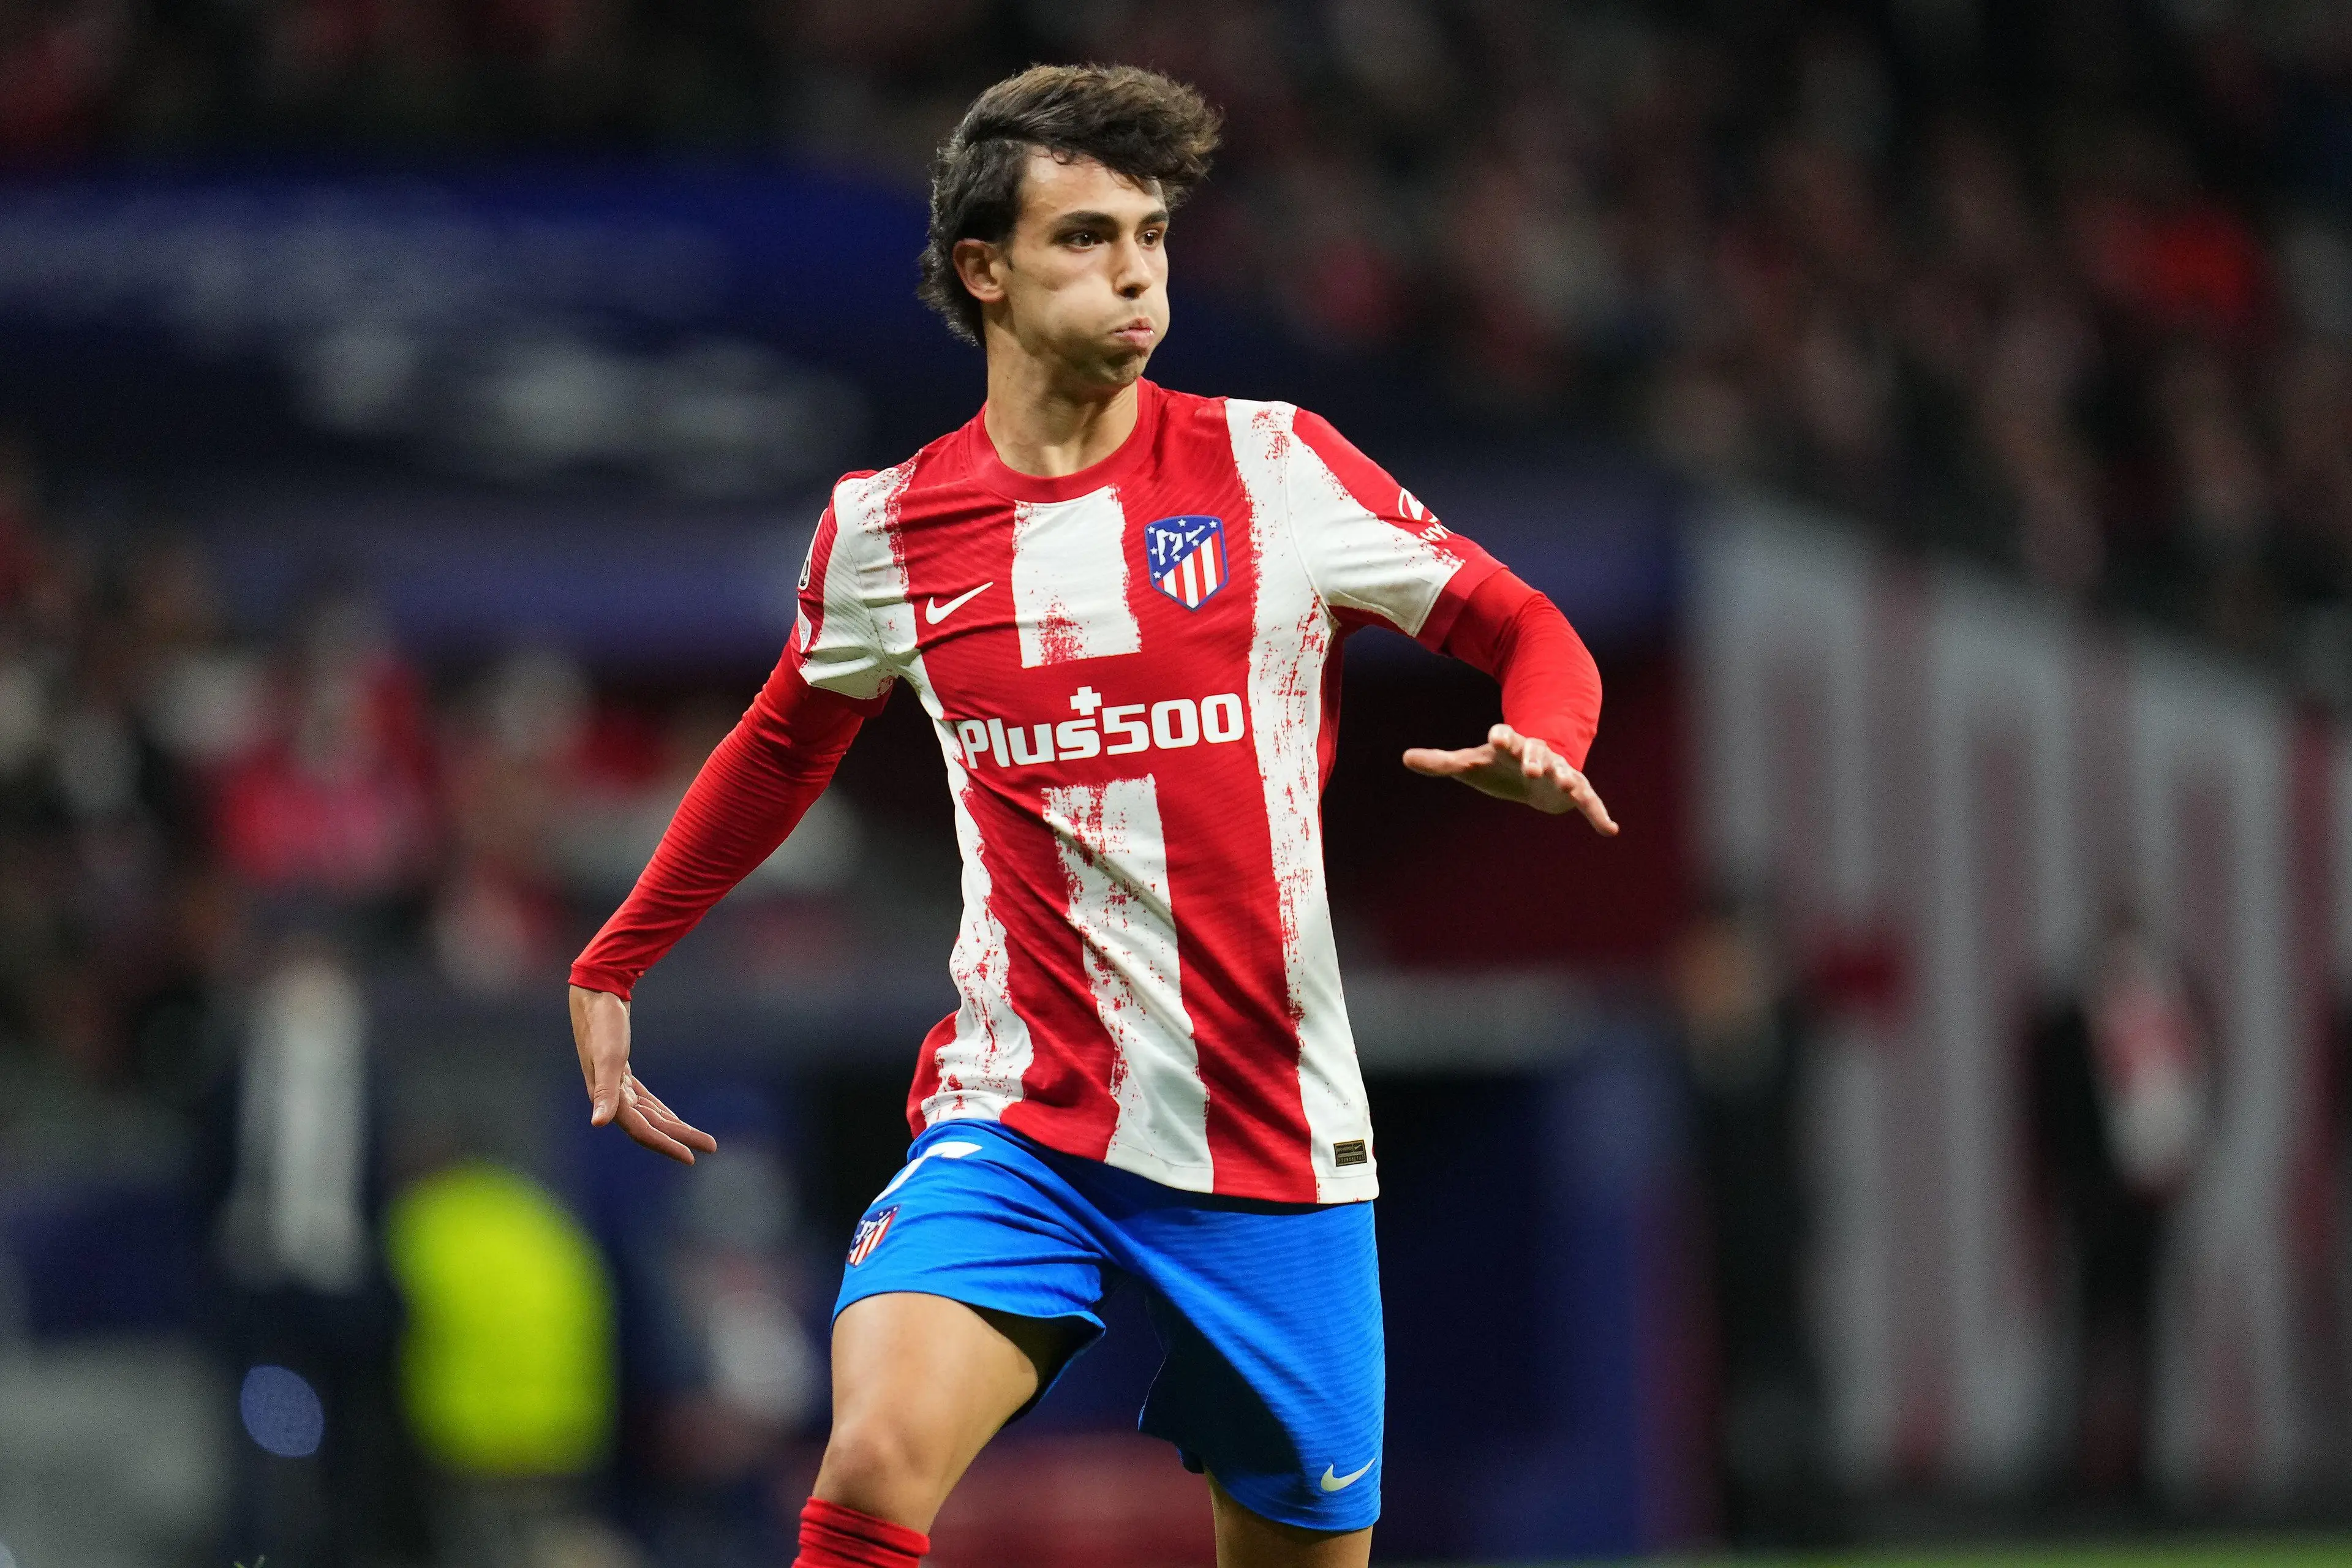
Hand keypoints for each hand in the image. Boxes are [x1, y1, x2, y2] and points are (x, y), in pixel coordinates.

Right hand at [570, 984, 717, 1163]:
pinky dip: (660, 1111)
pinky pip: (644, 1100)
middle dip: (679, 1138)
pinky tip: (672, 1119)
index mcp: (609, 1098)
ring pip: (650, 1114)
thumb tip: (598, 1123)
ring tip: (699, 1137)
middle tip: (711, 1147)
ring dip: (673, 1127)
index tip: (691, 1157)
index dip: (666, 1145)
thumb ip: (605, 1091)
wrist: (595, 993)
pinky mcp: (621, 1072)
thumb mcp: (608, 1057)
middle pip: (651, 1126)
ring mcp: (616, 1085)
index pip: (642, 1131)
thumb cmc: (602, 1023)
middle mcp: (611, 1097)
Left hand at [1402, 723, 1618, 834]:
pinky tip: (1611, 831)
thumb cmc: (1499, 765)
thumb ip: (1441, 761)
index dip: (1503, 737)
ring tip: (1569, 788)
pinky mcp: (1574, 790)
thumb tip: (1405, 758)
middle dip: (1537, 758)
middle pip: (1538, 753)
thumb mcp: (1470, 763)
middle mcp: (1538, 755)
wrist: (1533, 771)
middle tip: (1534, 767)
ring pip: (1565, 773)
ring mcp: (1559, 772)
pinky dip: (1599, 816)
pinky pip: (1590, 802)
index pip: (1506, 737)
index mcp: (1511, 745)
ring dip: (1567, 779)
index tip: (1497, 737)